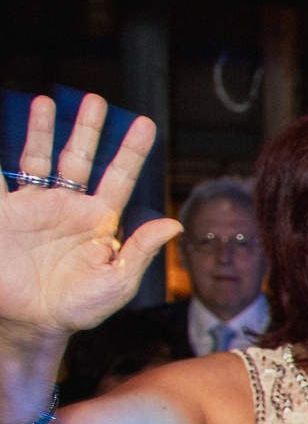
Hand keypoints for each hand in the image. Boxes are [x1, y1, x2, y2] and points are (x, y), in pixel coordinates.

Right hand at [0, 95, 182, 337]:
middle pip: (80, 158)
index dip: (131, 151)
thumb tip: (174, 224)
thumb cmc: (78, 309)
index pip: (119, 177)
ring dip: (42, 131)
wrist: (32, 324)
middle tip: (95, 100)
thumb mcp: (117, 283)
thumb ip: (141, 251)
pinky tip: (4, 130)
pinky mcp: (5, 214)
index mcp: (100, 221)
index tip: (145, 123)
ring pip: (40, 159)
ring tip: (46, 102)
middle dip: (87, 129)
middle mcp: (68, 208)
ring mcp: (35, 208)